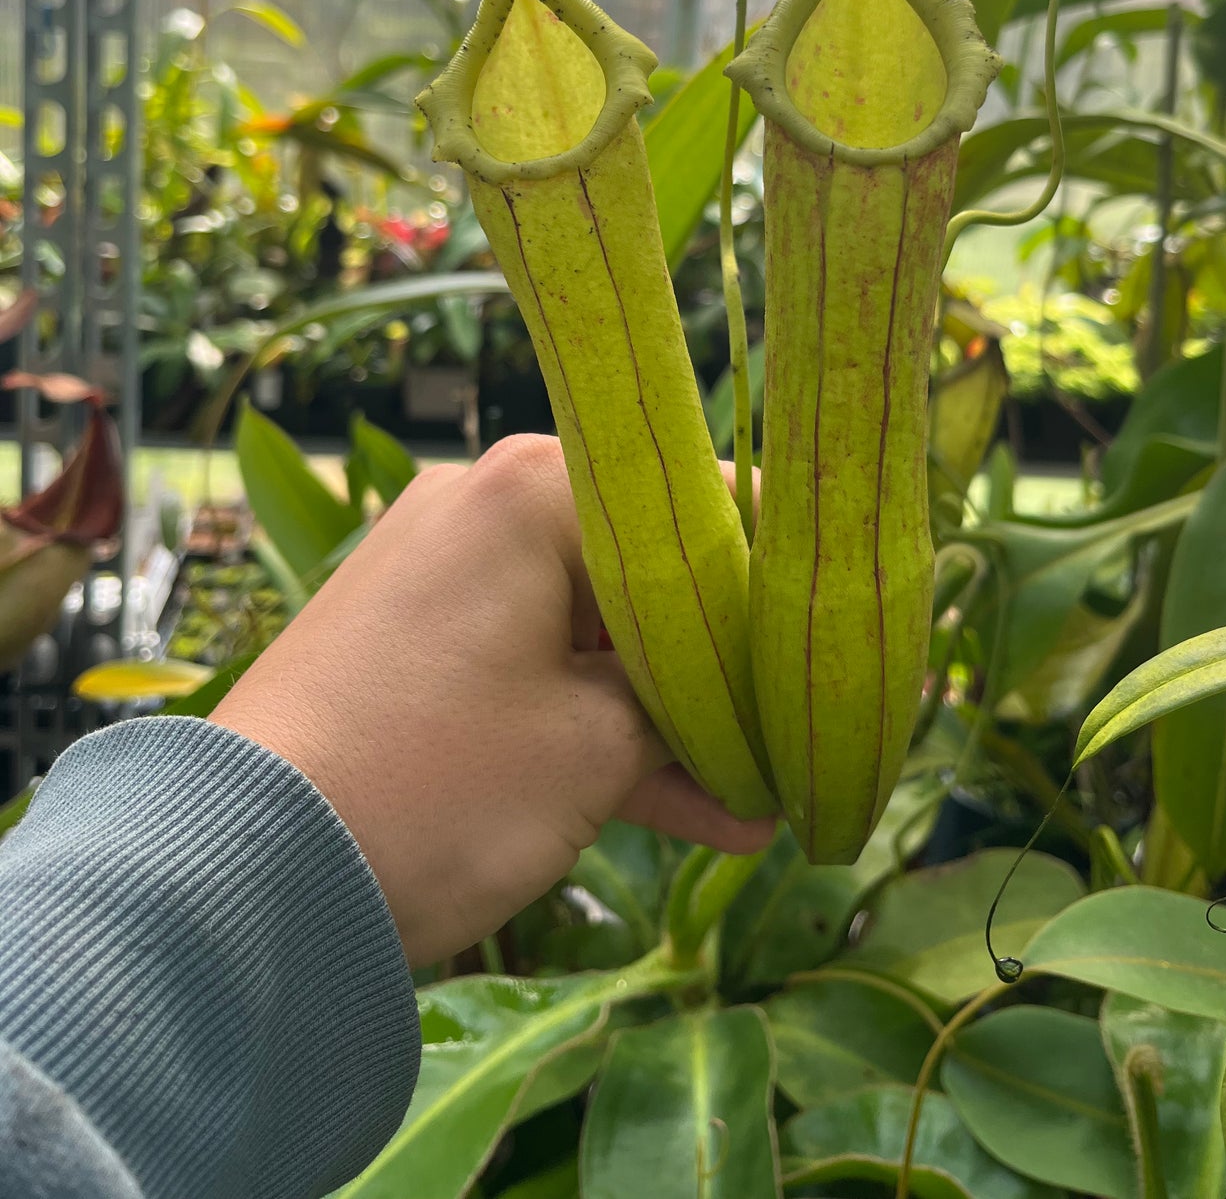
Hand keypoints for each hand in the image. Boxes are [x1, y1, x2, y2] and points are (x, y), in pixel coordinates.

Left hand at [213, 435, 773, 964]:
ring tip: (770, 796)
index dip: (784, 574)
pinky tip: (708, 818)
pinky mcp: (419, 650)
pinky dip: (604, 733)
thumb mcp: (596, 748)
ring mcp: (448, 580)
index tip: (846, 638)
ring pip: (600, 632)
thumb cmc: (436, 782)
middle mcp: (487, 507)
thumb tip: (756, 729)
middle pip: (651, 567)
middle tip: (812, 727)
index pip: (702, 500)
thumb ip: (693, 714)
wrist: (241, 876)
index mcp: (535, 487)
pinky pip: (540, 673)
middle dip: (731, 662)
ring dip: (677, 716)